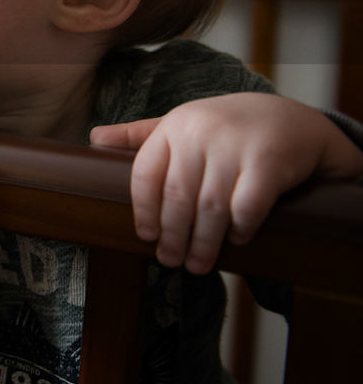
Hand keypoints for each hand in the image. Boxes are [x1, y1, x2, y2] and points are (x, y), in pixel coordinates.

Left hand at [90, 93, 362, 274]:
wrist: (288, 118)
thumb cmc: (224, 129)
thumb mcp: (181, 124)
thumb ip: (140, 134)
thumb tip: (94, 137)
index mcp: (173, 126)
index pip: (145, 174)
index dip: (143, 210)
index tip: (145, 237)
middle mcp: (200, 132)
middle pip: (177, 196)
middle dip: (172, 235)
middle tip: (171, 260)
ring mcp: (235, 145)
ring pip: (210, 206)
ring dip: (203, 242)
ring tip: (198, 265)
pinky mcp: (269, 160)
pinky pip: (248, 205)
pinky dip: (240, 228)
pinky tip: (236, 241)